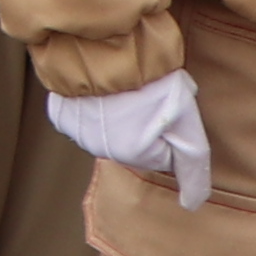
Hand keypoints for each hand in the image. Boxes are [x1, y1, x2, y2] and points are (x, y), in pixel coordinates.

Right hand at [45, 67, 213, 209]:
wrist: (106, 50)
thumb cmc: (151, 83)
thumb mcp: (187, 124)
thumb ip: (193, 167)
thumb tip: (192, 205)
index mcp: (134, 155)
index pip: (164, 154)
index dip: (171, 129)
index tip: (169, 109)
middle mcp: (102, 151)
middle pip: (135, 145)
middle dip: (145, 126)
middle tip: (148, 97)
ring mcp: (78, 132)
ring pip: (110, 131)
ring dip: (119, 116)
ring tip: (124, 90)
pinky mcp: (61, 114)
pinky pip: (83, 117)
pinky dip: (92, 106)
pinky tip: (100, 90)